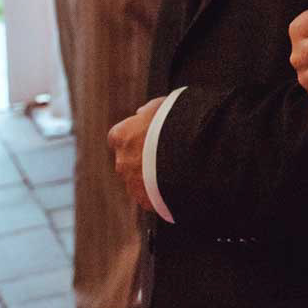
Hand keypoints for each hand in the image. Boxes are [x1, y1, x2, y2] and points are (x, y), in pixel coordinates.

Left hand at [111, 96, 166, 215]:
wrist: (189, 153)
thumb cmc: (176, 123)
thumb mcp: (162, 106)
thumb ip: (148, 111)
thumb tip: (140, 114)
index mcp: (121, 136)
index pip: (119, 138)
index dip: (134, 137)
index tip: (148, 137)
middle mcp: (122, 162)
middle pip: (128, 161)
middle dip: (142, 160)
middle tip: (164, 155)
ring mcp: (132, 184)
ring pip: (138, 181)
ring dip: (151, 178)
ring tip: (175, 172)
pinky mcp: (146, 201)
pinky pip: (151, 198)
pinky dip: (160, 194)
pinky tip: (177, 185)